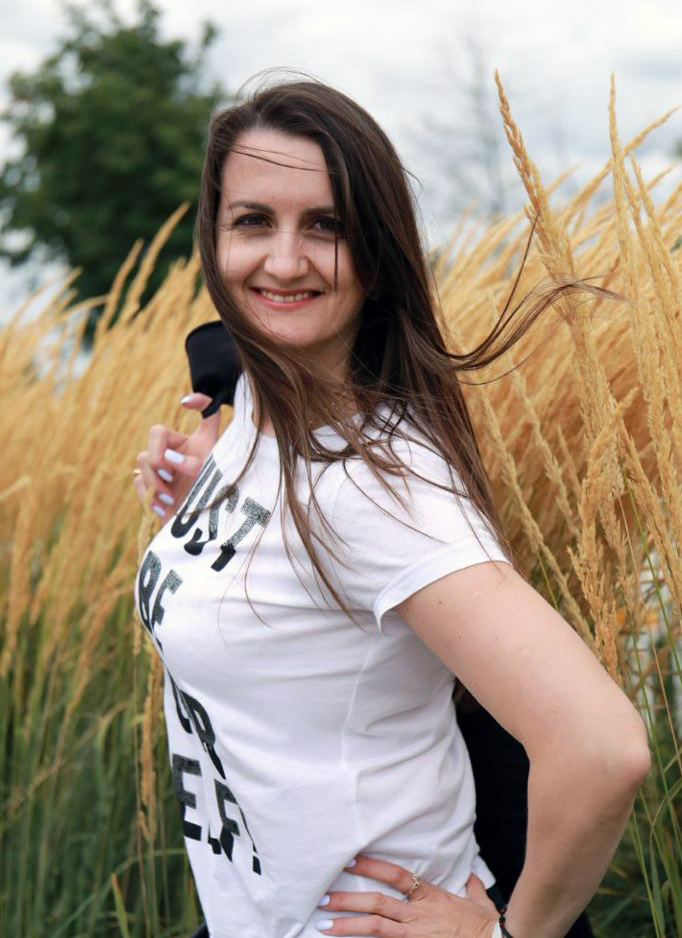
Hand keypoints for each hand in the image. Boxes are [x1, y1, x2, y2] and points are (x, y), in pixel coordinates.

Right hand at [134, 393, 219, 521]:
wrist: (200, 534)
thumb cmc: (211, 505)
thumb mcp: (217, 477)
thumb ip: (197, 457)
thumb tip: (170, 451)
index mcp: (201, 443)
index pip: (206, 412)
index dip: (201, 402)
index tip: (187, 404)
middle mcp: (179, 451)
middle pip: (156, 433)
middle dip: (159, 454)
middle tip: (169, 475)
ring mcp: (161, 469)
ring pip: (144, 459)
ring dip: (155, 479)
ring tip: (170, 498)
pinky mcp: (149, 487)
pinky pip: (138, 481)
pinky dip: (149, 494)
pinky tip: (164, 507)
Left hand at [316, 855, 498, 937]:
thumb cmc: (486, 926)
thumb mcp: (478, 900)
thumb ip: (471, 886)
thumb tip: (471, 875)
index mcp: (430, 896)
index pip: (396, 875)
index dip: (372, 866)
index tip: (351, 860)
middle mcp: (418, 915)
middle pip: (376, 903)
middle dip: (347, 900)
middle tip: (323, 899)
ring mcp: (415, 935)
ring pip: (375, 928)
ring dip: (347, 926)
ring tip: (325, 925)